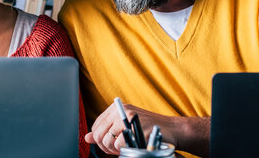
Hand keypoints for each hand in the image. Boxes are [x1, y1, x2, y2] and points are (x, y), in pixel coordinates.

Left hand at [85, 102, 209, 156]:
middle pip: (99, 133)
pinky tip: (131, 147)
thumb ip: (106, 131)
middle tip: (116, 150)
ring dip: (113, 150)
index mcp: (115, 108)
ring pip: (107, 139)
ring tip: (123, 148)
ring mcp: (128, 116)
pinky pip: (119, 144)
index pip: (96, 126)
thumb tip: (87, 138)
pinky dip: (123, 150)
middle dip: (105, 146)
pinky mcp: (135, 125)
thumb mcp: (124, 127)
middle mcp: (120, 109)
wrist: (171, 129)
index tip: (109, 145)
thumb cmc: (147, 129)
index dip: (100, 139)